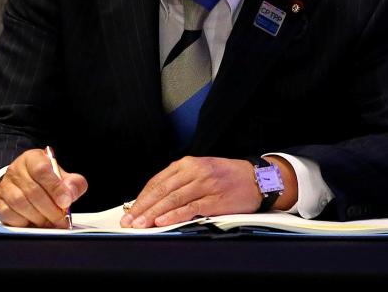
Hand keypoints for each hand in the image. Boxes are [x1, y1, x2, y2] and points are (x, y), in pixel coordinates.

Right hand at [0, 148, 87, 227]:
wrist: (24, 184)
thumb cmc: (46, 181)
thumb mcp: (62, 177)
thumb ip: (73, 183)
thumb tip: (70, 194)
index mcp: (32, 159)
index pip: (41, 170)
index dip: (55, 187)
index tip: (66, 202)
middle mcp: (16, 170)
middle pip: (32, 190)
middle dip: (50, 209)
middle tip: (61, 220)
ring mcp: (6, 187)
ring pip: (20, 203)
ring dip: (39, 217)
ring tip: (51, 223)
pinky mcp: (0, 204)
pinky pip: (10, 215)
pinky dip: (25, 222)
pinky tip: (35, 223)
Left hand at [121, 156, 296, 227]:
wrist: (258, 178)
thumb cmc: (228, 176)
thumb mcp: (202, 171)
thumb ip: (180, 182)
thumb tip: (155, 200)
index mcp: (188, 163)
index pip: (158, 181)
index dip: (142, 197)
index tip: (130, 210)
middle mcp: (195, 171)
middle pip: (162, 190)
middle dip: (143, 207)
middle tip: (129, 221)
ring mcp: (205, 184)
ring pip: (173, 199)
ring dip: (154, 213)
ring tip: (140, 224)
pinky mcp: (215, 199)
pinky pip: (190, 208)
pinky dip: (174, 215)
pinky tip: (162, 221)